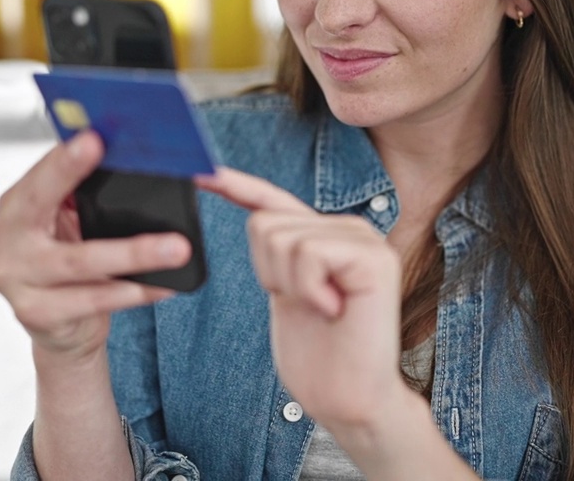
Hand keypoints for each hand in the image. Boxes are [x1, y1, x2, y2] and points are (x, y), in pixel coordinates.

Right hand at [0, 131, 191, 360]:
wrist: (60, 328)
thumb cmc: (67, 264)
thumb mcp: (71, 221)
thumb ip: (87, 192)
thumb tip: (145, 161)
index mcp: (16, 206)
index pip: (39, 173)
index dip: (64, 157)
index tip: (92, 137)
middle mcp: (7, 239)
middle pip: (41, 204)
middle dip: (76, 178)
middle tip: (119, 163)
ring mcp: (16, 278)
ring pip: (79, 261)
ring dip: (133, 253)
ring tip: (175, 247)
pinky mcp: (36, 313)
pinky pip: (92, 300)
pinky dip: (133, 291)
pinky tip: (161, 286)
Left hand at [197, 167, 408, 432]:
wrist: (350, 399)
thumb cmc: (318, 355)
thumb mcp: (285, 291)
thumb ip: (277, 252)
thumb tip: (252, 218)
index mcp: (325, 235)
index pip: (272, 200)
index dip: (235, 185)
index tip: (200, 173)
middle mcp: (348, 228)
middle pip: (265, 221)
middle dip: (268, 271)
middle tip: (305, 304)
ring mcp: (364, 239)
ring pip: (282, 237)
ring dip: (289, 283)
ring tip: (322, 308)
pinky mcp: (374, 257)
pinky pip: (309, 253)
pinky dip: (309, 288)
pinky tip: (333, 309)